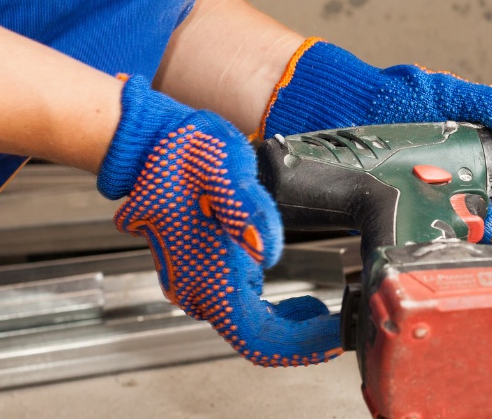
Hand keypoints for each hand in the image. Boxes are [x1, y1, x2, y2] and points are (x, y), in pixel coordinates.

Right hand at [98, 76, 341, 365]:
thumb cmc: (186, 153)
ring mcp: (196, 284)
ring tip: (326, 314)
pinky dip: (274, 316)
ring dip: (289, 329)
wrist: (150, 145)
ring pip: (249, 328)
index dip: (300, 346)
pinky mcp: (201, 274)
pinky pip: (241, 310)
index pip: (257, 337)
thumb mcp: (224, 167)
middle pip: (256, 340)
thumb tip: (265, 249)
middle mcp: (197, 289)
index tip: (335, 336)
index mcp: (205, 275)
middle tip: (341, 324)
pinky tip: (298, 301)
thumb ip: (246, 208)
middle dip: (301, 340)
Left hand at [260, 38, 491, 246]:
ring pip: (465, 242)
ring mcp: (425, 208)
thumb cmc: (388, 95)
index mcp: (476, 162)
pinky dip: (437, 252)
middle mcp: (454, 189)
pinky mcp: (396, 221)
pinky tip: (443, 247)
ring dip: (479, 246)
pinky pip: (423, 246)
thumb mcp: (450, 94)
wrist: (331, 107)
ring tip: (479, 236)